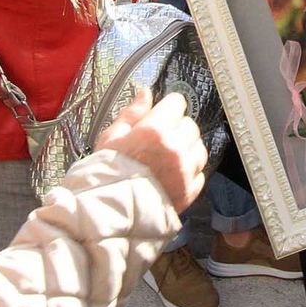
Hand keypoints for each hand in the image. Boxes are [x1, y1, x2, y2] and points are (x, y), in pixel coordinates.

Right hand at [96, 88, 207, 210]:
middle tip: (159, 140)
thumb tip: (145, 92)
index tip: (159, 116)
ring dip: (187, 149)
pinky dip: (189, 172)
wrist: (108, 213)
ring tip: (167, 159)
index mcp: (154, 130)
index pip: (177, 103)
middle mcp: (175, 148)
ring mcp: (185, 171)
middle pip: (190, 124)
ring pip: (199, 148)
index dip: (167, 108)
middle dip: (177, 128)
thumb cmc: (106, 174)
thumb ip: (132, 113)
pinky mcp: (190, 191)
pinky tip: (171, 175)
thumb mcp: (111, 138)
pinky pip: (199, 173)